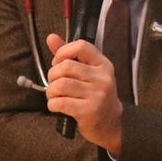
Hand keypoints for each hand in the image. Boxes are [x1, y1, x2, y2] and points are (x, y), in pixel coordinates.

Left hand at [46, 33, 123, 153]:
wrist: (111, 123)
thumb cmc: (95, 95)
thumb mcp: (88, 73)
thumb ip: (69, 55)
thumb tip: (51, 37)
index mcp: (102, 64)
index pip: (81, 46)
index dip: (63, 51)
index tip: (58, 62)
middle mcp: (102, 78)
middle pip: (66, 66)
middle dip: (52, 75)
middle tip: (54, 83)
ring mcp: (97, 95)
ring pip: (61, 85)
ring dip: (50, 91)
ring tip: (54, 95)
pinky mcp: (89, 111)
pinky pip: (61, 103)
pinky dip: (52, 104)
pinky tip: (57, 106)